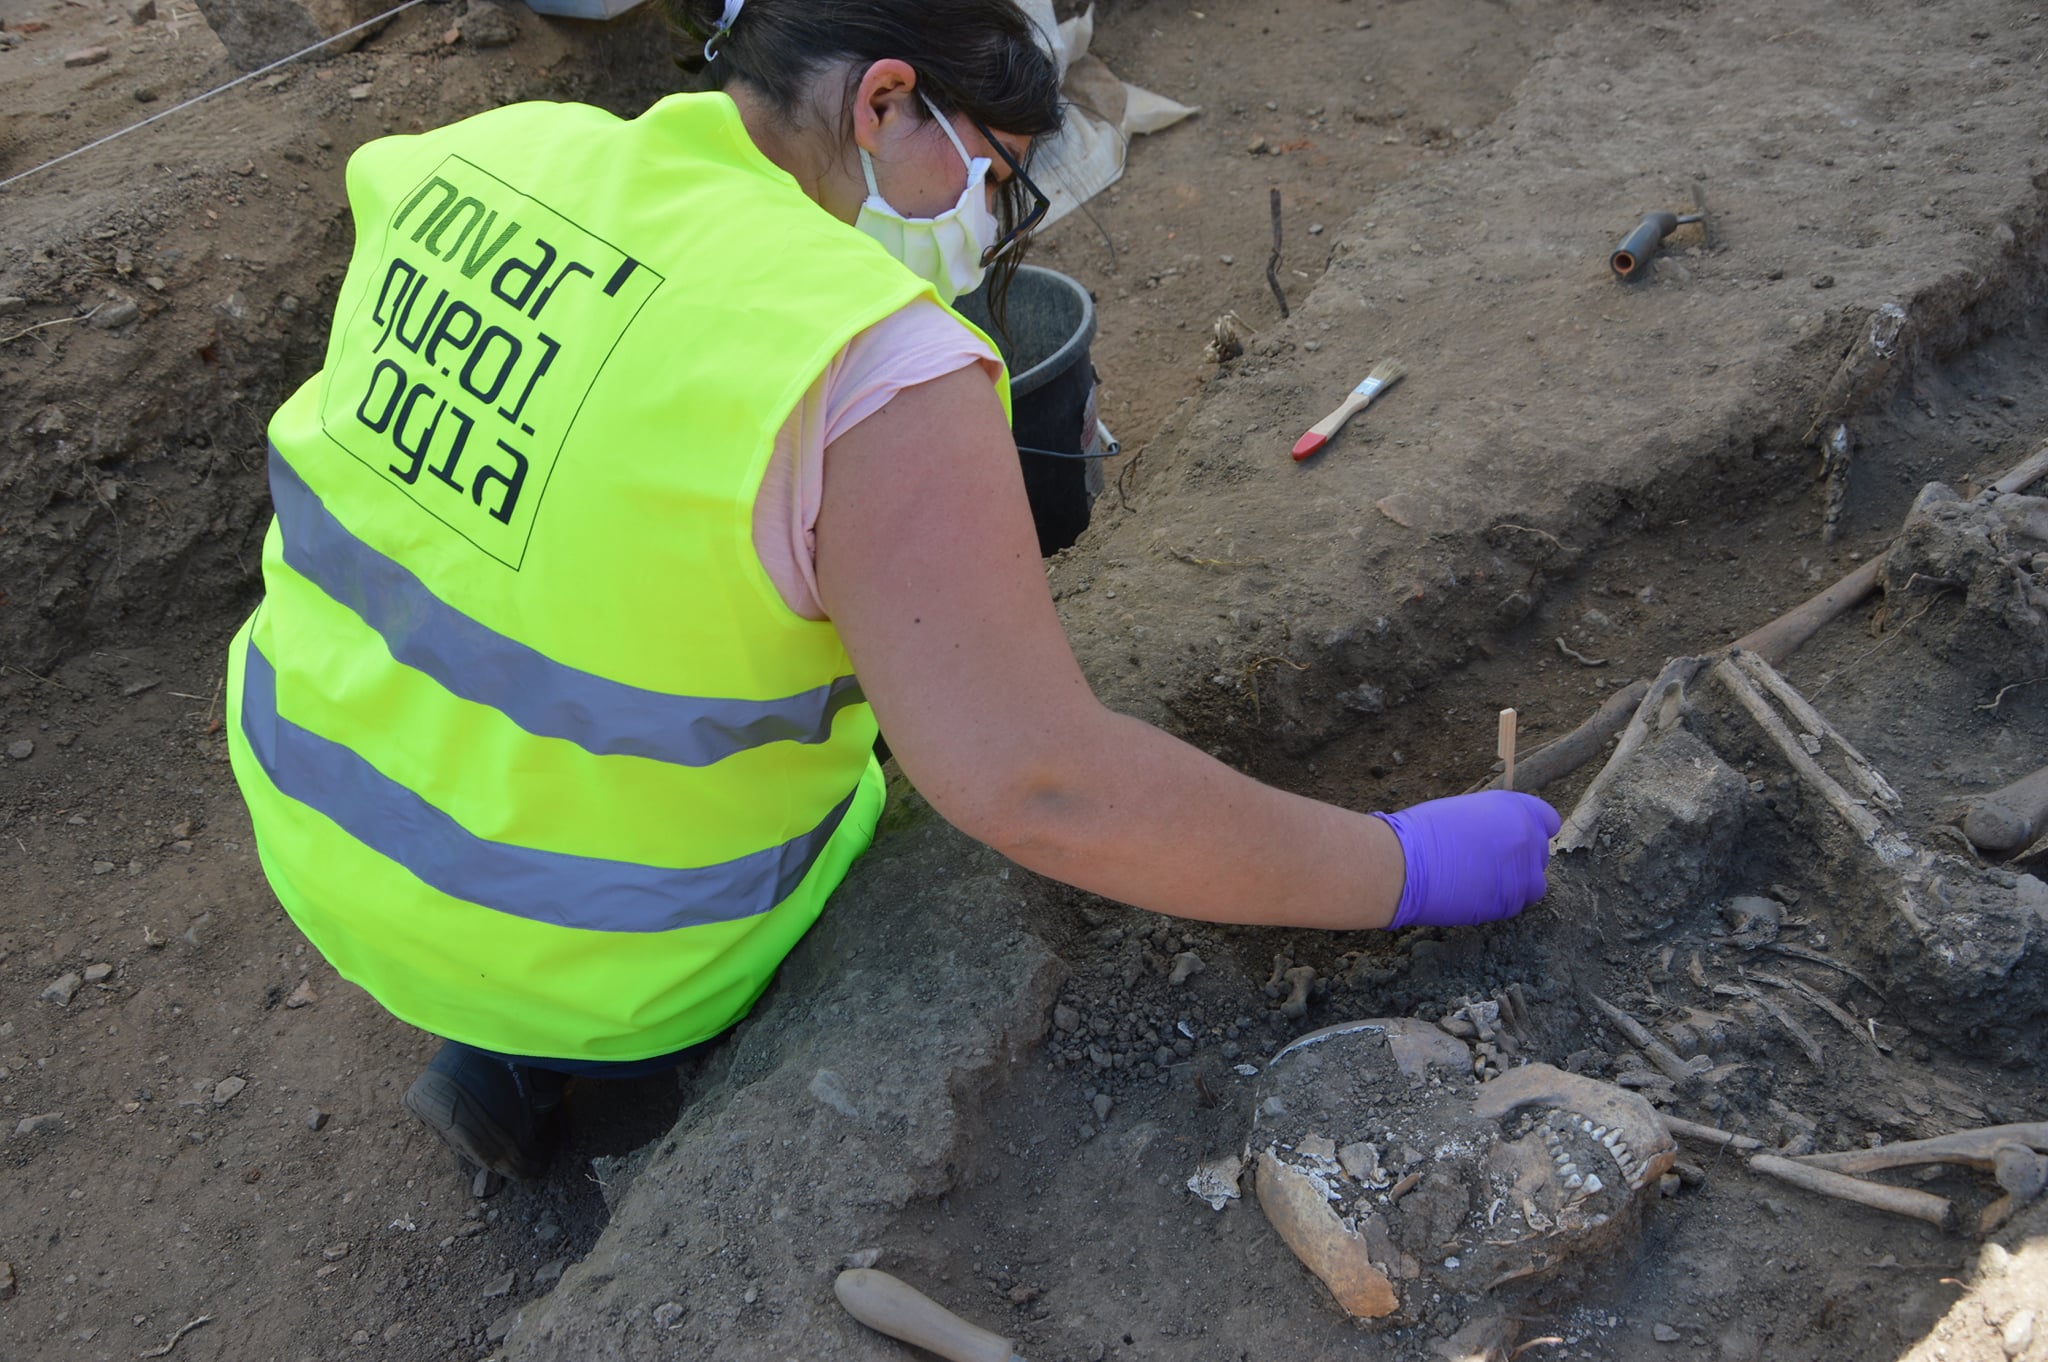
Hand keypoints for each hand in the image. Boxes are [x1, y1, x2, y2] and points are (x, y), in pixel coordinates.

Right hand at [1373, 791, 1560, 928]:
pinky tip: (1473, 894)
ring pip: (1534, 885)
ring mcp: (1521, 874)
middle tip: (1490, 862)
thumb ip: (1493, 822)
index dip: (1532, 830)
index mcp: (1516, 810)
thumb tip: (1498, 836)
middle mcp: (1526, 839)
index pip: (1548, 820)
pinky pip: (1514, 904)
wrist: (1404, 864)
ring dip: (1516, 884)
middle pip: (1540, 854)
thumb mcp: (1466, 811)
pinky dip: (1499, 901)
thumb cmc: (1422, 833)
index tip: (1517, 838)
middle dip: (1521, 859)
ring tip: (1483, 881)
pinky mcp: (1508, 903)